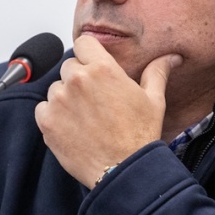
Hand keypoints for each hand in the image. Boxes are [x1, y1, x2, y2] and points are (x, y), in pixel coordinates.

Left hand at [34, 35, 181, 188]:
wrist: (123, 171)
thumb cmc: (140, 135)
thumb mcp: (154, 100)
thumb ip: (157, 72)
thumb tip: (171, 57)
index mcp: (103, 69)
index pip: (83, 43)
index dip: (89, 54)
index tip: (94, 67)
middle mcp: (77, 80)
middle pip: (69, 66)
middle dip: (80, 78)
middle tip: (96, 100)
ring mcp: (59, 101)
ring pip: (56, 88)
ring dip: (66, 98)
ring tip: (86, 117)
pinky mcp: (47, 122)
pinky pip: (43, 109)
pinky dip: (54, 116)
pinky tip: (73, 127)